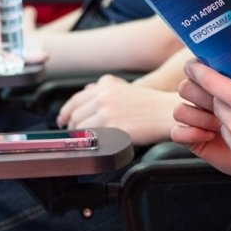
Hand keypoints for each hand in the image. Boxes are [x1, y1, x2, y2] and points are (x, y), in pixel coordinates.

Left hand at [57, 75, 178, 145]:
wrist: (167, 113)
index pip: (75, 101)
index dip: (65, 112)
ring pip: (80, 129)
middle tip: (77, 134)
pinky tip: (96, 144)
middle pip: (74, 116)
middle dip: (73, 127)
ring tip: (89, 140)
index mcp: (105, 87)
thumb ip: (105, 86)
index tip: (63, 120)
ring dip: (81, 137)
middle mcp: (103, 98)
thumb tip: (86, 91)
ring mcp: (107, 114)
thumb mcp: (125, 87)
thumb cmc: (150, 103)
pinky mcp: (113, 129)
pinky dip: (91, 143)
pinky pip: (92, 139)